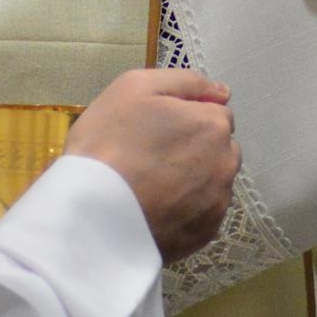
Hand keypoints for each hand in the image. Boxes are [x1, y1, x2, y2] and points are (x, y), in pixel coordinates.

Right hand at [65, 69, 240, 263]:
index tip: (156, 127)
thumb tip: (222, 91)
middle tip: (152, 155)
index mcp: (213, 125)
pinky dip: (186, 208)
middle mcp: (226, 164)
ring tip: (152, 184)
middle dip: (196, 146)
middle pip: (218, 147)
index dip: (184, 116)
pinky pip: (202, 212)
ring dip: (194, 177)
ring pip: (212, 180)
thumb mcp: (136, 86)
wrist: (90, 213)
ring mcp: (217, 203)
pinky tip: (156, 207)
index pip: (214, 111)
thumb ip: (185, 81)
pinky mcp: (205, 235)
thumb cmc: (109, 141)